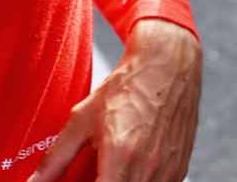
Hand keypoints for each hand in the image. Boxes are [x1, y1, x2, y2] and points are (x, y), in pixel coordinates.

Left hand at [29, 19, 201, 181]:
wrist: (168, 65)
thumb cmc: (128, 87)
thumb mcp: (82, 119)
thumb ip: (55, 158)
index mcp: (121, 157)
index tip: (82, 181)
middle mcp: (148, 169)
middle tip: (95, 173)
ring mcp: (168, 172)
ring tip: (111, 169)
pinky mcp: (180, 171)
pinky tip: (131, 169)